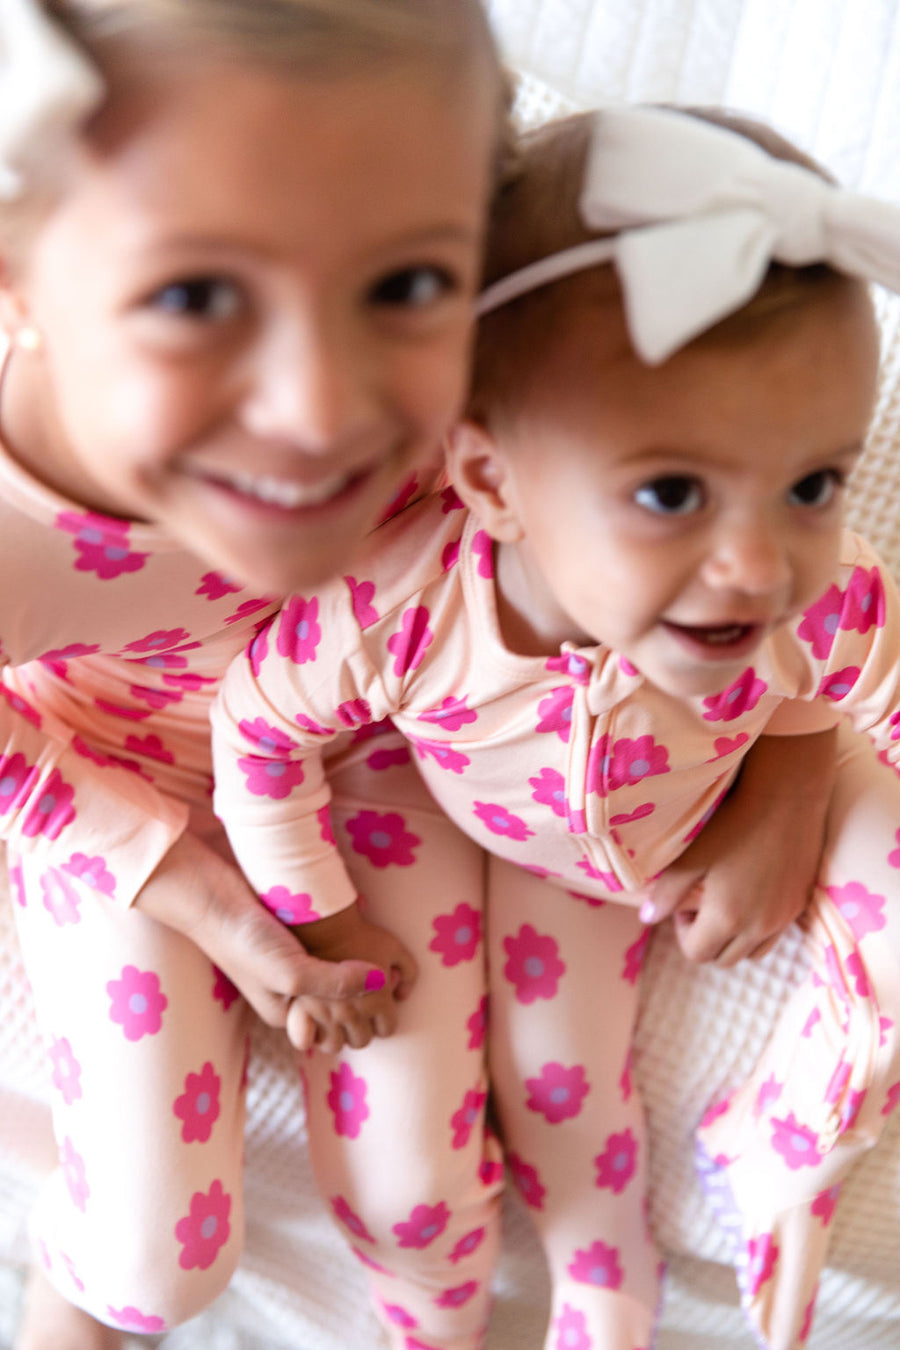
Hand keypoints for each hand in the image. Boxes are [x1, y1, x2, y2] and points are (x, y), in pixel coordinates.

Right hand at [134, 832, 387, 1045]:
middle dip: (355, 982)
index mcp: (286, 1012)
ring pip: (333, 967)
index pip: (335, 1020)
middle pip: (336, 995)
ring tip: (363, 942)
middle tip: (376, 963)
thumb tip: (381, 981)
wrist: (211, 896)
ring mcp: (290, 962)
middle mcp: (288, 991)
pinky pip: (324, 942)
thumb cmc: (245, 942)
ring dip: (348, 957)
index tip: (378, 985)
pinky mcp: (290, 935)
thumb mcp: (291, 973)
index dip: (359, 1005)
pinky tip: (347, 924)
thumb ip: (335, 982)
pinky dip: (338, 938)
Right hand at [286, 903, 417, 1054]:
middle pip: (361, 1040)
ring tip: (334, 1017)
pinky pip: (306, 1040)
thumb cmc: (357, 929)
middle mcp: (351, 1012)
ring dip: (335, 1034)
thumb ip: (408, 971)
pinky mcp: (296, 1011)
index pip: (387, 1029)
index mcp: (378, 1000)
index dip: (384, 1018)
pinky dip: (309, 1034)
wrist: (313, 917)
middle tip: (356, 1010)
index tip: (377, 1007)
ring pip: (334, 1045)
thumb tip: (402, 996)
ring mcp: (322, 1014)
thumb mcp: (393, 943)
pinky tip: (312, 1021)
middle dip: (361, 1027)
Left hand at [641, 729, 835, 964]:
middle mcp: (760, 926)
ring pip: (752, 952)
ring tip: (727, 900)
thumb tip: (647, 918)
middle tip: (701, 902)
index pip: (697, 953)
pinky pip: (775, 934)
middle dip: (706, 938)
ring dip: (734, 938)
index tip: (683, 902)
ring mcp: (784, 917)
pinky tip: (751, 893)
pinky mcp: (801, 904)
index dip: (682, 932)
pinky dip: (758, 928)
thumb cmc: (733, 820)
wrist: (787, 795)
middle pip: (724, 958)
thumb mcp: (692, 855)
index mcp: (728, 918)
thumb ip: (667, 892)